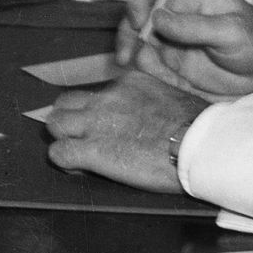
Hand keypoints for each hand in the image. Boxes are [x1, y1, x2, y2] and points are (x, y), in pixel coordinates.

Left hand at [45, 71, 210, 193]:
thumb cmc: (196, 126)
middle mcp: (107, 98)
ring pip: (55, 124)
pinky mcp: (92, 150)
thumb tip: (150, 110)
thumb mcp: (172, 95)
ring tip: (78, 154)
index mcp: (127, 83)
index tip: (105, 127)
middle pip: (65, 102)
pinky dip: (65, 162)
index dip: (93, 111)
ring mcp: (96, 122)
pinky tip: (79, 169)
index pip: (94, 92)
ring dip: (63, 138)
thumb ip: (151, 96)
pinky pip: (59, 153)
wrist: (198, 144)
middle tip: (82, 138)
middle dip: (69, 120)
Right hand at [116, 0, 252, 95]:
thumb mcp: (231, 32)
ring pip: (138, 40)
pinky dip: (144, 68)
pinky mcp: (174, 63)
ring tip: (134, 66)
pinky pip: (150, 63)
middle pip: (136, 13)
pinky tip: (152, 74)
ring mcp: (173, 39)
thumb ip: (195, 26)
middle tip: (126, 55)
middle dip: (126, 32)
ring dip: (130, 52)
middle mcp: (175, 14)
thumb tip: (156, 18)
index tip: (140, 22)